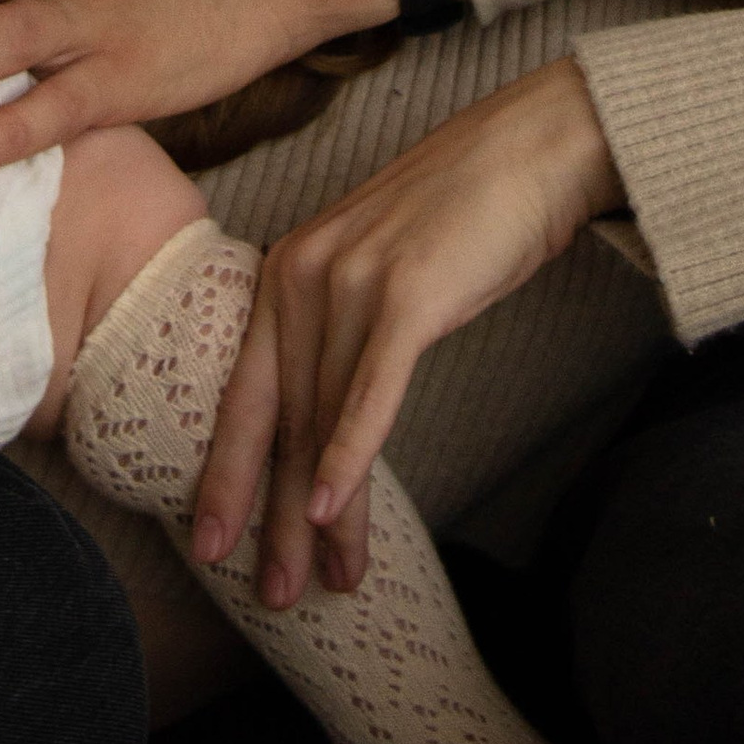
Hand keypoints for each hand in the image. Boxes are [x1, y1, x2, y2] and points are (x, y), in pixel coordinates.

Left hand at [190, 60, 625, 608]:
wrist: (533, 147)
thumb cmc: (465, 215)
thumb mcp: (382, 273)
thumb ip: (342, 332)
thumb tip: (325, 418)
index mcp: (285, 271)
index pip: (246, 395)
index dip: (225, 476)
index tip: (210, 545)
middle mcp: (301, 274)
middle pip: (280, 421)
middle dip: (269, 518)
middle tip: (269, 596)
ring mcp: (349, 282)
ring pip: (324, 421)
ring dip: (324, 512)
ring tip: (330, 581)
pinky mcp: (404, 293)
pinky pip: (369, 391)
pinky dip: (348, 455)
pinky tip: (331, 508)